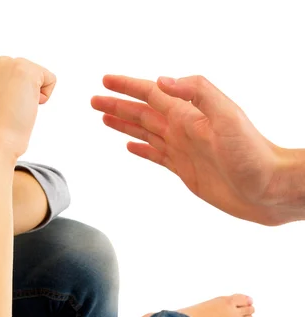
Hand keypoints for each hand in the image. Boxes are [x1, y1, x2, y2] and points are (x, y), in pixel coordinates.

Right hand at [0, 52, 55, 159]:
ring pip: (32, 74)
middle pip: (17, 70)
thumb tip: (8, 81)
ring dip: (29, 93)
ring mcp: (6, 63)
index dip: (2, 92)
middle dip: (16, 90)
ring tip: (13, 109)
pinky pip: (49, 78)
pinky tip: (28, 106)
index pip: (1, 71)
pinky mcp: (25, 70)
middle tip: (4, 110)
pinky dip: (45, 95)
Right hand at [91, 75, 282, 224]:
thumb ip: (197, 92)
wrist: (268, 188)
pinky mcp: (184, 169)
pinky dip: (140, 149)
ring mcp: (182, 149)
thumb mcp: (228, 115)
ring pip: (144, 131)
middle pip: (142, 112)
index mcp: (188, 114)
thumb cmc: (253, 153)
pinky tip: (130, 145)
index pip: (151, 95)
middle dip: (117, 105)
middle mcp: (182, 129)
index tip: (106, 81)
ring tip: (105, 117)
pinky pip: (155, 155)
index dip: (128, 87)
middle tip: (95, 100)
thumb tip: (163, 81)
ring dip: (124, 123)